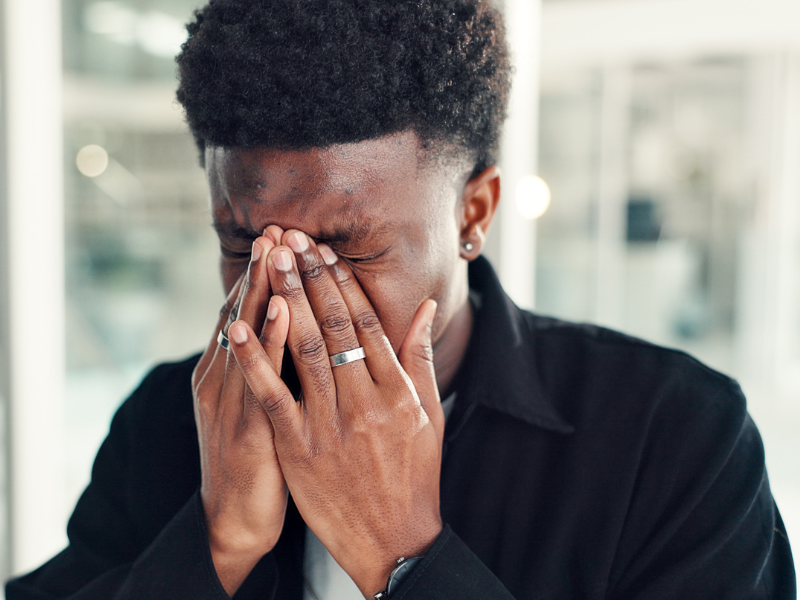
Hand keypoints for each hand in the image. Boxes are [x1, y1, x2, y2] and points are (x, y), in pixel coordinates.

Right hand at [191, 227, 289, 594]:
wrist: (236, 519)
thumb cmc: (260, 456)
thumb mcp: (262, 403)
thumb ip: (273, 362)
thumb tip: (289, 321)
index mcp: (233, 372)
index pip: (247, 311)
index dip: (262, 272)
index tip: (281, 234)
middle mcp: (225, 380)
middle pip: (242, 313)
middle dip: (260, 269)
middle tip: (276, 226)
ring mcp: (232, 403)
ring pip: (245, 336)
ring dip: (259, 290)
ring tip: (273, 251)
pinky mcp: (247, 430)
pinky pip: (259, 379)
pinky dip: (265, 342)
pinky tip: (276, 311)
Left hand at [227, 230, 444, 596]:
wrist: (393, 538)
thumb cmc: (414, 474)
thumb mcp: (430, 414)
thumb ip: (422, 358)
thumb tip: (424, 308)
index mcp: (398, 389)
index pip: (367, 322)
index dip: (344, 283)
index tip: (325, 251)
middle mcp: (366, 400)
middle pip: (335, 326)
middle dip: (310, 278)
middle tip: (291, 238)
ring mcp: (330, 424)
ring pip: (305, 349)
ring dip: (285, 300)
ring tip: (271, 262)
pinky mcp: (299, 447)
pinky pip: (273, 395)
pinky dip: (255, 358)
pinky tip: (237, 325)